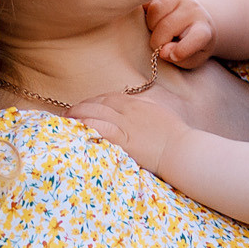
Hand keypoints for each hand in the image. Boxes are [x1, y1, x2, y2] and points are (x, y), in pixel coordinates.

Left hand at [69, 90, 190, 173]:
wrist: (182, 150)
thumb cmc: (174, 136)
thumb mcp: (158, 115)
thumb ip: (143, 110)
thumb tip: (132, 111)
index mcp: (137, 104)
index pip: (108, 97)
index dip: (92, 100)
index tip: (83, 106)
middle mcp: (128, 111)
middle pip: (98, 103)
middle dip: (81, 106)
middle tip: (68, 112)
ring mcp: (126, 125)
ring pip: (96, 113)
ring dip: (78, 115)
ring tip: (66, 120)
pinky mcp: (125, 140)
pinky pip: (102, 129)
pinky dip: (87, 126)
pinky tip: (77, 128)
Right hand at [147, 0, 215, 68]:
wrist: (193, 21)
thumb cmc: (190, 45)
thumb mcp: (191, 59)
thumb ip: (180, 58)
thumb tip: (162, 51)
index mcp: (204, 29)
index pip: (197, 37)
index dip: (184, 49)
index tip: (173, 56)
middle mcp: (193, 9)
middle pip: (167, 26)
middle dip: (158, 42)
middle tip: (161, 46)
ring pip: (155, 9)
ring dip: (150, 25)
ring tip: (156, 30)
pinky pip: (147, 0)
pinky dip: (144, 13)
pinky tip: (149, 18)